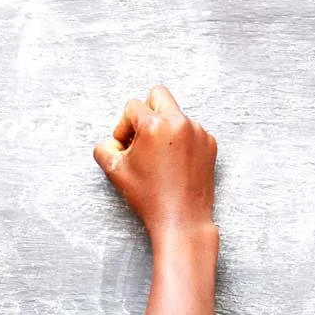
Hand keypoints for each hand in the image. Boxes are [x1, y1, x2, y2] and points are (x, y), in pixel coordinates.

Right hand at [93, 85, 216, 234]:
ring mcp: (198, 132)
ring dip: (163, 129)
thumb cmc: (148, 196)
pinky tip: (173, 164)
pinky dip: (179, 141)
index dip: (123, 126)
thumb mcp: (114, 171)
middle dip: (145, 112)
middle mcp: (179, 122)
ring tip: (157, 158)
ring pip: (175, 115)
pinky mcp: (210, 144)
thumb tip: (111, 143)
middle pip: (158, 94)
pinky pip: (190, 131)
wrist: (181, 219)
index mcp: (154, 125)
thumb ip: (104, 148)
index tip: (125, 146)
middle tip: (141, 137)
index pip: (132, 106)